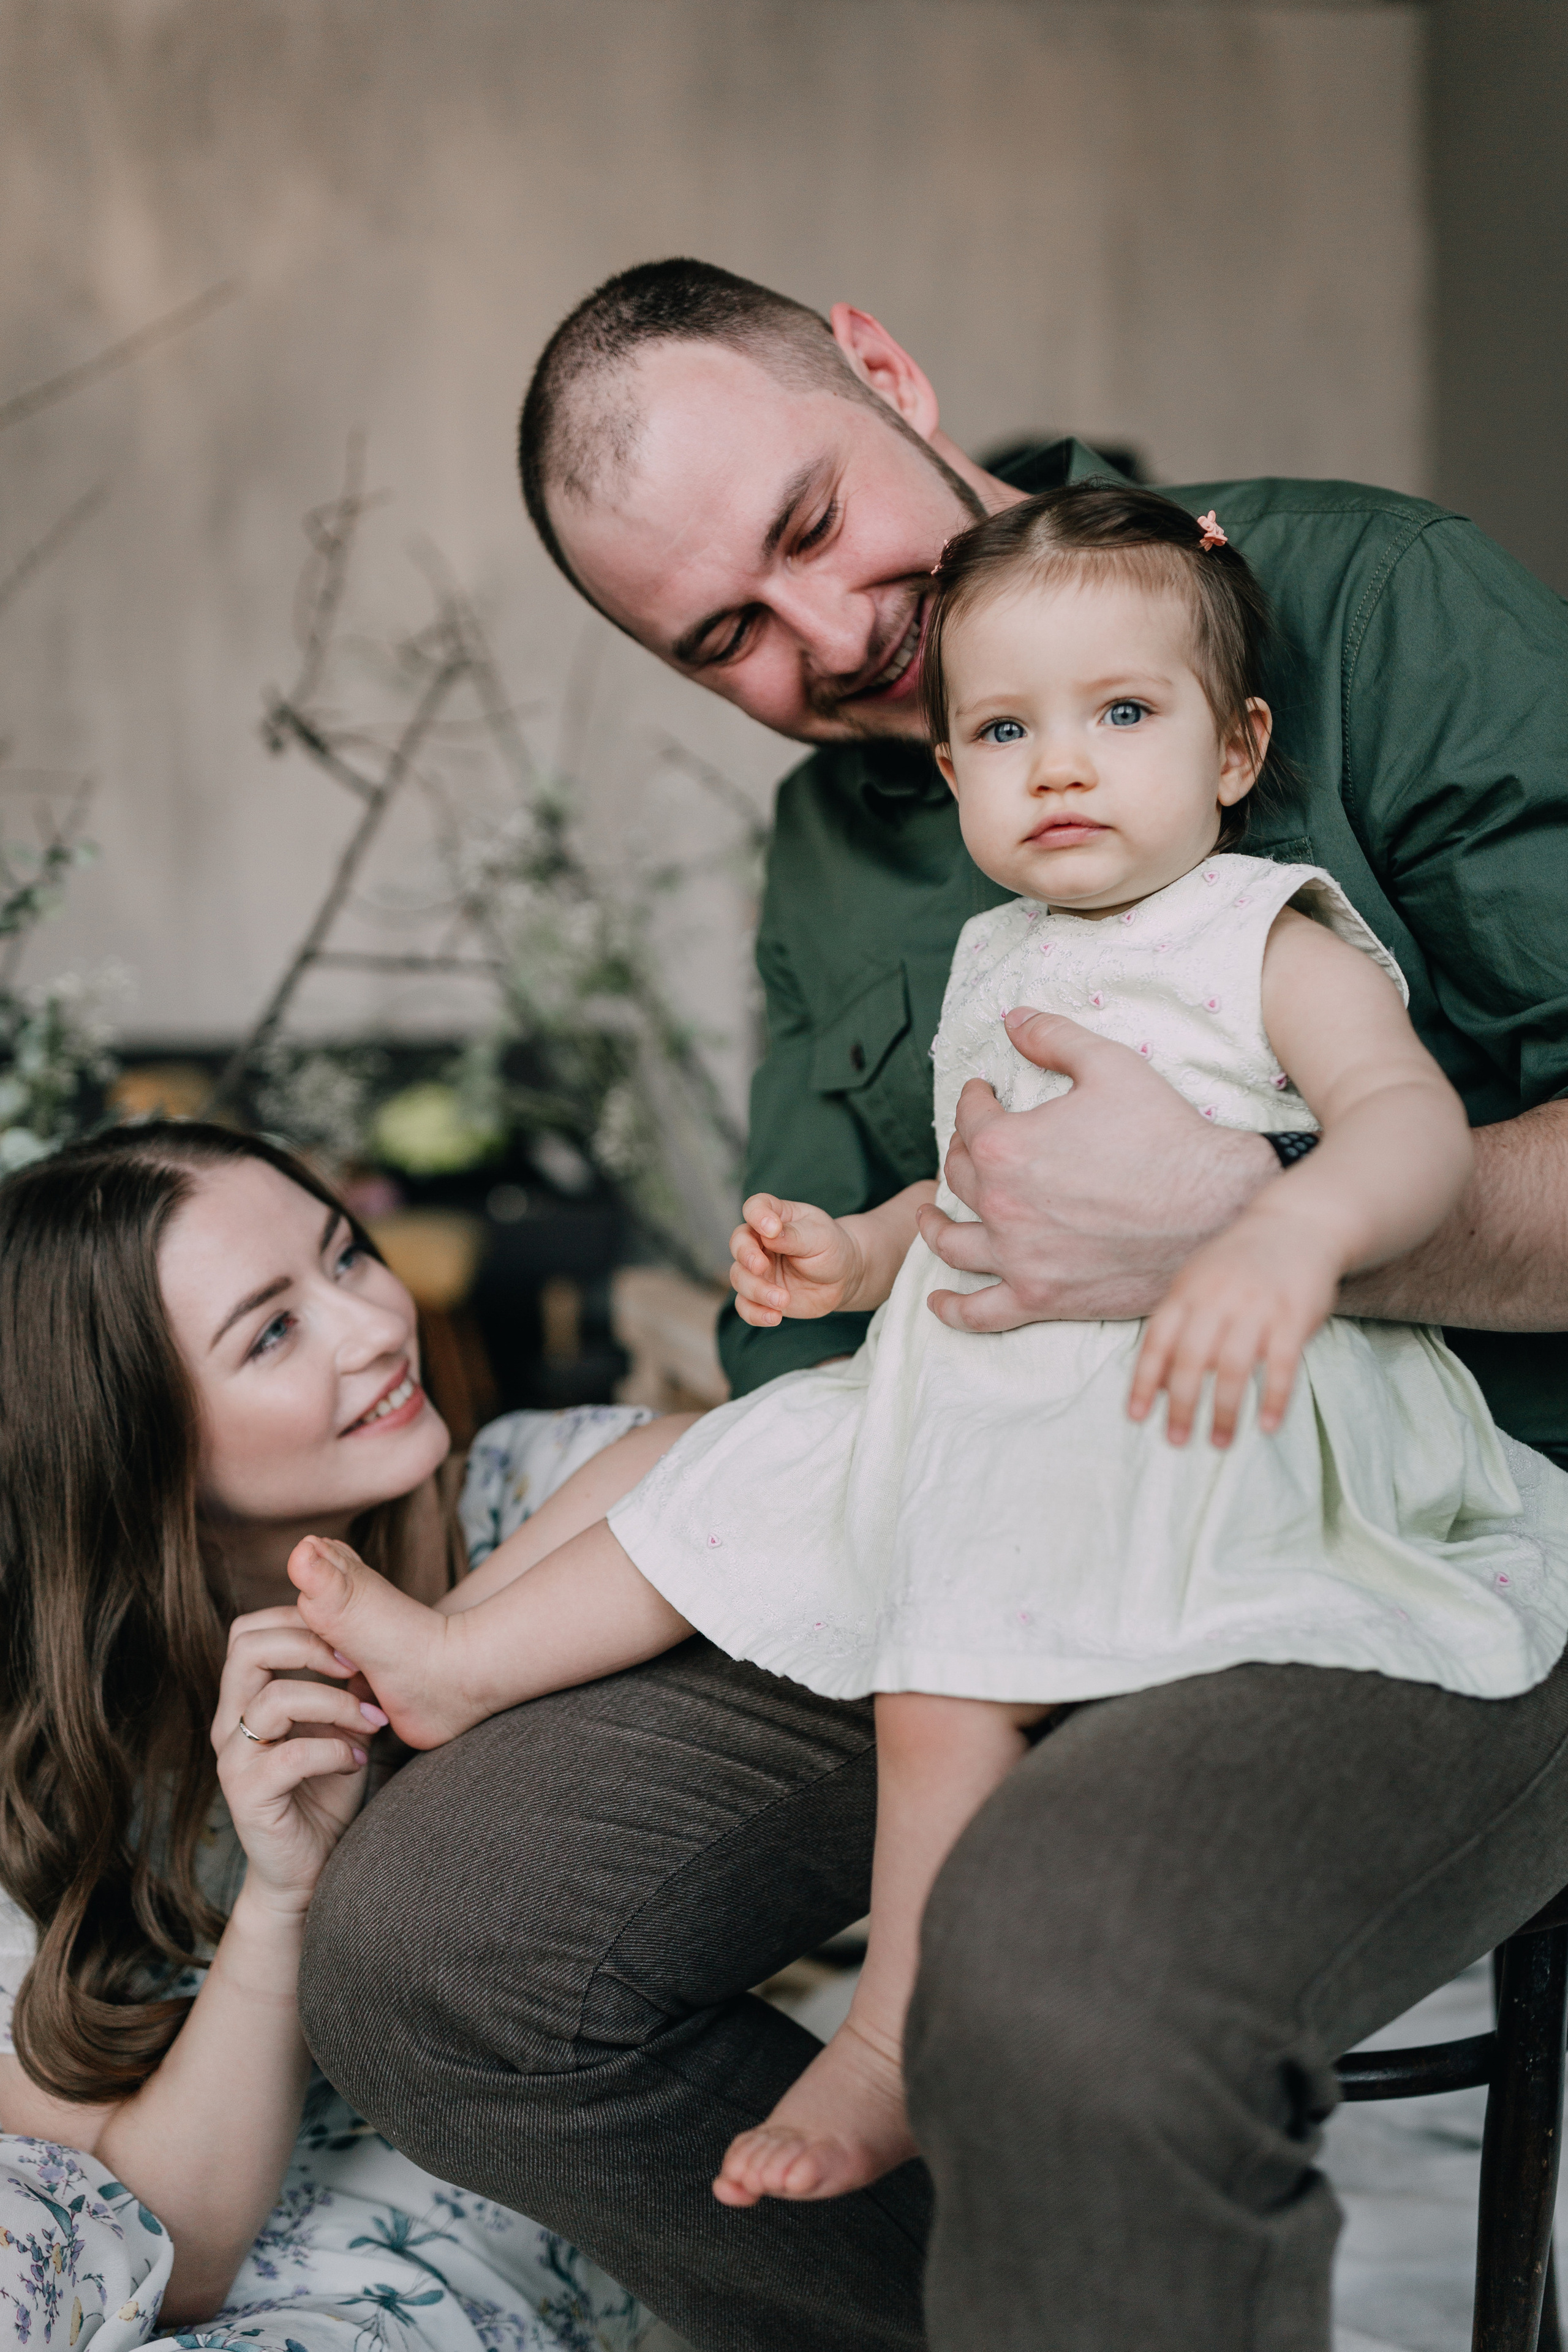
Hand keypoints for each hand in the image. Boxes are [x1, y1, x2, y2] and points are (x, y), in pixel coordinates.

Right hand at [212, 1607, 388, 1914]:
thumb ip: (341, 1684)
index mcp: (244, 1698)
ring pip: (275, 1698)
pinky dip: (335, 1751)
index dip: (298, 1620)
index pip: (248, 1631)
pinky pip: (291, 1754)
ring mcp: (234, 1759)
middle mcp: (229, 1722)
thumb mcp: (336, 1724)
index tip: (351, 1641)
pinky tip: (356, 1761)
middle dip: (311, 1646)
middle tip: (358, 1667)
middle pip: (247, 1648)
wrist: (309, 1867)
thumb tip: (367, 1641)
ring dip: (336, 1703)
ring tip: (370, 1722)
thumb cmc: (326, 1789)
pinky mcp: (247, 1795)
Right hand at [729, 1192, 863, 1325]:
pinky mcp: (760, 1296)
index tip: (771, 1229)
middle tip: (761, 1266)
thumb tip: (769, 1234)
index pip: (755, 1207)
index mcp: (775, 1217)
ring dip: (756, 1290)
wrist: (843, 1278)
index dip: (757, 1215)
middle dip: (746, 1255)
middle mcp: (760, 1242)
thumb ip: (794, 1236)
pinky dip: (755, 1313)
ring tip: (783, 1300)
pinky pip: (745, 1305)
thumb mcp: (819, 1237)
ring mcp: (758, 1270)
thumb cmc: (831, 1248)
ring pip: (739, 1277)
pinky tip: (774, 1317)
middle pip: (738, 1243)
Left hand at [920, 1010, 1277, 1333]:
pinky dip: (953, 1309)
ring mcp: (1018, 1257)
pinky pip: (981, 1312)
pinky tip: (938, 1300)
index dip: (973, 1100)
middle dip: (962, 1153)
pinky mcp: (1041, 1298)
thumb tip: (1012, 1019)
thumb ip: (1053, 1038)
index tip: (982, 1094)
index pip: (970, 1119)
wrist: (1215, 1207)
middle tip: (972, 1144)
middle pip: (961, 1177)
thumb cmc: (1166, 1135)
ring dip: (935, 1225)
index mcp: (1006, 1146)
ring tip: (930, 1214)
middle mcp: (1001, 1205)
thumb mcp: (1111, 1065)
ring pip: (954, 1242)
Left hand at [1127, 1212, 1340, 1445]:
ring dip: (1224, 1410)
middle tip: (1177, 1442)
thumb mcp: (1197, 1283)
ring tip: (1219, 1443)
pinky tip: (1267, 1427)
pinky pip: (1282, 1364)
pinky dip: (1274, 1398)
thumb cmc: (1239, 1265)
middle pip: (1191, 1359)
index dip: (1144, 1381)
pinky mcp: (1293, 1315)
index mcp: (1188, 1292)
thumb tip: (1157, 1385)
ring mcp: (1256, 1307)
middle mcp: (1217, 1299)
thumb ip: (1177, 1327)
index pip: (1157, 1341)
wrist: (1296, 1225)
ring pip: (1233, 1367)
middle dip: (1181, 1405)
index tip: (1136, 1418)